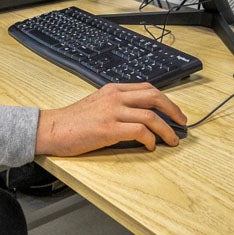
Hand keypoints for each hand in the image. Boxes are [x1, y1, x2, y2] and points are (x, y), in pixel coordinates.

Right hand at [36, 82, 186, 155]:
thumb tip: (140, 117)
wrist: (51, 129)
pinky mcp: (108, 129)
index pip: (147, 88)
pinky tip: (150, 146)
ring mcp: (112, 112)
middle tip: (182, 123)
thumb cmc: (72, 121)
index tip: (174, 111)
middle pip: (154, 97)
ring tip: (172, 140)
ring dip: (166, 129)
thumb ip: (116, 105)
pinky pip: (139, 131)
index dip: (166, 100)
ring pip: (150, 115)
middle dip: (173, 110)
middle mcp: (114, 97)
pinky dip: (150, 139)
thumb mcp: (97, 104)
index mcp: (112, 89)